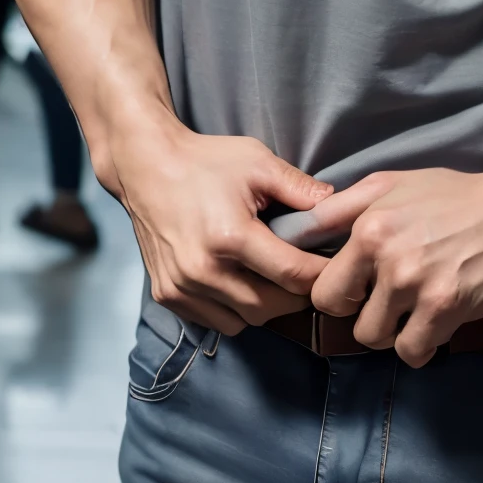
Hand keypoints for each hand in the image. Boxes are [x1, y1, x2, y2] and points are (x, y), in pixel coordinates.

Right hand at [110, 112, 333, 335]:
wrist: (145, 167)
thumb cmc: (205, 161)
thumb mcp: (258, 162)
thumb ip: (299, 187)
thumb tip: (337, 206)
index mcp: (230, 236)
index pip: (291, 274)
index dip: (320, 275)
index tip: (335, 269)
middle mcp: (203, 270)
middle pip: (268, 307)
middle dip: (295, 297)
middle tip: (308, 277)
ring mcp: (181, 287)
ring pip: (242, 321)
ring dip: (265, 308)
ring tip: (274, 280)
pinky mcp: (167, 295)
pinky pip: (213, 320)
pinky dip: (233, 310)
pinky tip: (241, 282)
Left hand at [307, 160, 482, 366]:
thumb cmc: (454, 196)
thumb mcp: (391, 184)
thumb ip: (341, 208)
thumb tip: (299, 231)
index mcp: (369, 228)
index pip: (324, 290)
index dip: (340, 297)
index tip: (359, 293)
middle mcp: (388, 258)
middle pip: (351, 323)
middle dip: (368, 318)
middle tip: (392, 303)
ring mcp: (418, 285)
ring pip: (380, 340)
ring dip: (396, 332)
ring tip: (416, 309)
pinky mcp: (446, 308)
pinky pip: (414, 351)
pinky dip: (422, 343)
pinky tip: (435, 322)